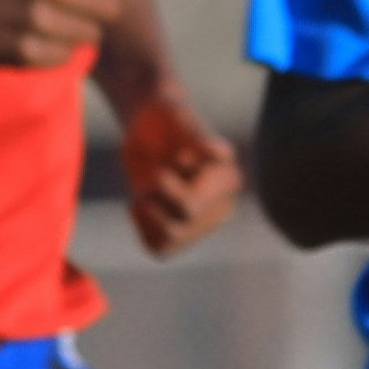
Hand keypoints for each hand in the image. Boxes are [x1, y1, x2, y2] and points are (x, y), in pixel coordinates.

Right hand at [0, 0, 134, 74]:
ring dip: (77, 31)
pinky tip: (33, 38)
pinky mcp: (28, 53)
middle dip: (97, 9)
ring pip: (92, 34)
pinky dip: (56, 50)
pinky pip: (68, 56)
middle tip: (73, 7)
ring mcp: (37, 22)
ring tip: (51, 21)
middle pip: (111, 7)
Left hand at [113, 80, 243, 257]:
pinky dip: (143, 227)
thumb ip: (195, 139)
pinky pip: (160, 248)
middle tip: (151, 175)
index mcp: (228, 180)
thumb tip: (219, 152)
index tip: (167, 162)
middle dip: (154, 203)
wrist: (151, 128)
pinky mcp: (183, 231)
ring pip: (169, 241)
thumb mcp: (176, 121)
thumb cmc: (165, 121)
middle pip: (179, 228)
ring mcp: (202, 223)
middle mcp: (222, 206)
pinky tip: (141, 203)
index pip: (190, 207)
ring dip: (147, 216)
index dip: (164, 189)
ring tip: (144, 190)